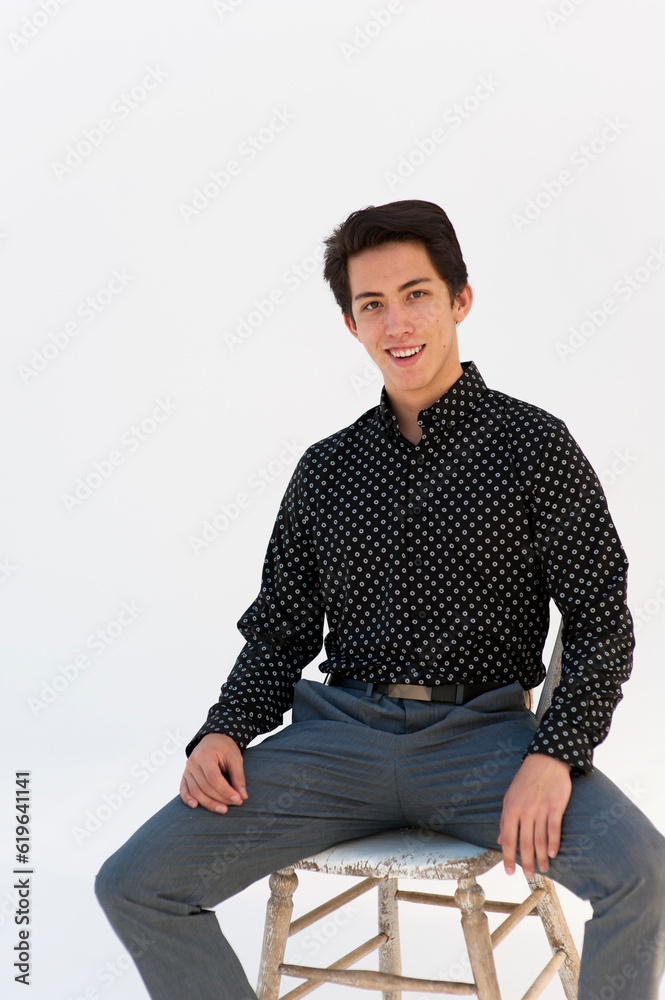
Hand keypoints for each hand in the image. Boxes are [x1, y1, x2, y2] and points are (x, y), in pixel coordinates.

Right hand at [180, 733, 247, 813]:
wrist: (213, 739)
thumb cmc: (225, 748)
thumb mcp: (235, 758)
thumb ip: (238, 777)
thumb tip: (242, 796)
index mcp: (205, 755)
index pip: (214, 778)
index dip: (226, 791)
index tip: (238, 799)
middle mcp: (193, 763)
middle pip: (205, 786)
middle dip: (220, 798)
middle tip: (235, 803)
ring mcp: (187, 770)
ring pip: (195, 791)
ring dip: (209, 803)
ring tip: (223, 809)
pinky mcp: (185, 776)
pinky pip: (183, 790)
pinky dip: (187, 799)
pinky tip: (195, 806)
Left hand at [497, 752, 571, 877]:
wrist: (545, 761)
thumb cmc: (525, 780)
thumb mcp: (509, 797)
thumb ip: (505, 819)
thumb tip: (500, 840)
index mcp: (511, 809)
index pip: (508, 838)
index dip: (508, 857)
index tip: (509, 872)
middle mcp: (525, 810)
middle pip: (525, 842)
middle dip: (526, 862)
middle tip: (529, 876)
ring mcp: (541, 808)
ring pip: (540, 838)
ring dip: (541, 856)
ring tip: (543, 869)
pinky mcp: (556, 805)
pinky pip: (554, 828)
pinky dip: (553, 842)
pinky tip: (553, 853)